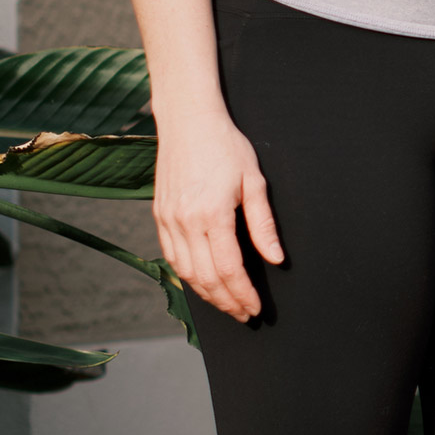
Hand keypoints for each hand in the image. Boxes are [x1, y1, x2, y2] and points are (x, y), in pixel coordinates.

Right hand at [150, 106, 280, 322]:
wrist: (187, 120)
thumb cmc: (225, 146)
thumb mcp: (254, 181)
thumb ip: (263, 224)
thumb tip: (276, 259)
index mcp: (212, 214)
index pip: (229, 269)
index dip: (243, 294)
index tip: (255, 308)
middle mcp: (186, 221)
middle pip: (206, 278)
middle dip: (227, 302)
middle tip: (244, 315)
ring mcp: (168, 220)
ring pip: (186, 272)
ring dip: (207, 295)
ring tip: (227, 304)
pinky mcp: (159, 216)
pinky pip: (171, 257)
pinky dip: (188, 276)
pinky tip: (203, 283)